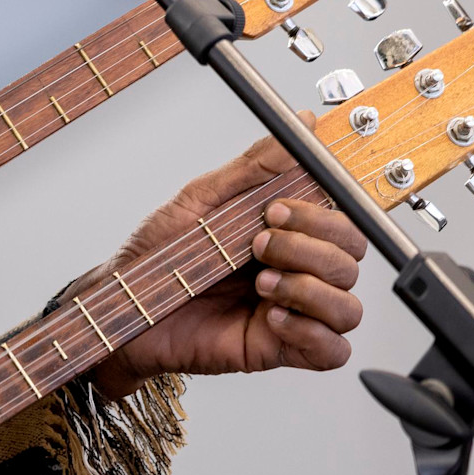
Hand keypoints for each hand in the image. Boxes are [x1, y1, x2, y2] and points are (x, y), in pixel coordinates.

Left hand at [85, 131, 366, 400]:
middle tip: (258, 244)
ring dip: (309, 290)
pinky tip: (270, 316)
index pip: (342, 220)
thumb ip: (254, 167)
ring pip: (348, 306)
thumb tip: (304, 124)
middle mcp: (296, 271)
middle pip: (350, 258)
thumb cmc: (157, 255)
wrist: (123, 307)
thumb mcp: (201, 199)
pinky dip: (311, 331)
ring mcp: (293, 311)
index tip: (277, 208)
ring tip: (260, 283)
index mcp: (284, 232)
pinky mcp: (281, 348)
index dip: (324, 214)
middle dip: (309, 247)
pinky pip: (333, 350)